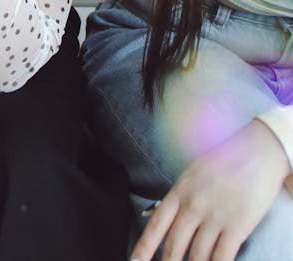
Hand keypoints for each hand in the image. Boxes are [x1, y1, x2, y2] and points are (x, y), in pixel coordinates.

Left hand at [132, 120, 289, 260]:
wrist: (257, 151)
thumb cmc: (225, 158)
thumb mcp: (193, 172)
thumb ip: (180, 195)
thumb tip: (167, 215)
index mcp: (180, 191)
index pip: (156, 225)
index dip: (144, 247)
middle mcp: (193, 205)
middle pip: (174, 246)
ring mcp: (215, 217)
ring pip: (197, 256)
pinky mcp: (237, 226)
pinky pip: (221, 257)